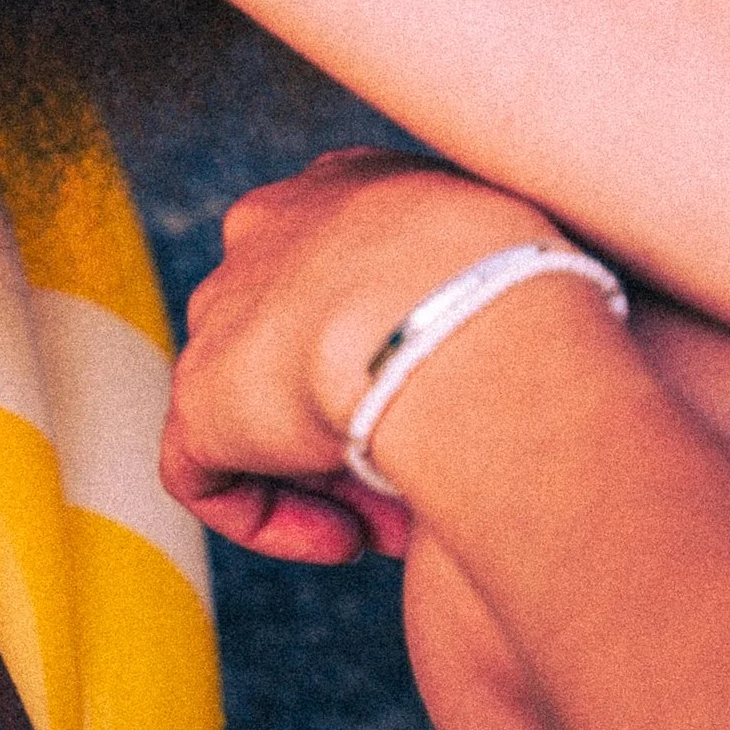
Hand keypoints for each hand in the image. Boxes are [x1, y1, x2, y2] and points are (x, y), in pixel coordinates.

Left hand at [160, 152, 570, 566]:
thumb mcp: (526, 262)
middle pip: (303, 336)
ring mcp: (226, 310)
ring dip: (330, 471)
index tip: (452, 398)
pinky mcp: (201, 396)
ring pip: (262, 407)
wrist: (459, 317)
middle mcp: (271, 232)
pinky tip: (344, 540)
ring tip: (401, 516)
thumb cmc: (527, 288)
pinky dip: (270, 517)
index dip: (398, 347)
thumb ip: (501, 289)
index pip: (350, 267)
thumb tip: (522, 352)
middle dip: (359, 411)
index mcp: (349, 189)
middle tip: (429, 468)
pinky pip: (206, 472)